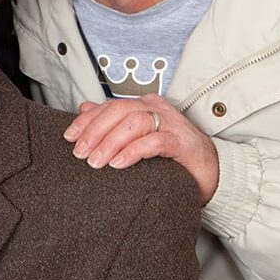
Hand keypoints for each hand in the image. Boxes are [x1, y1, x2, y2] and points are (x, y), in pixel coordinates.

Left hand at [63, 94, 219, 204]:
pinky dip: (133, 152)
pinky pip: (155, 142)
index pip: (109, 106)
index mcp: (145, 105)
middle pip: (119, 110)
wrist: (211, 173)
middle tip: (80, 153)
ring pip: (135, 122)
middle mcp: (157, 109)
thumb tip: (84, 108)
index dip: (86, 120)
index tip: (69, 137)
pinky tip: (119, 164)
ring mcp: (172, 124)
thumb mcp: (138, 138)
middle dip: (94, 131)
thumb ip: (113, 122)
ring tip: (96, 162)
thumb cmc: (172, 156)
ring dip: (110, 142)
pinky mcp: (183, 143)